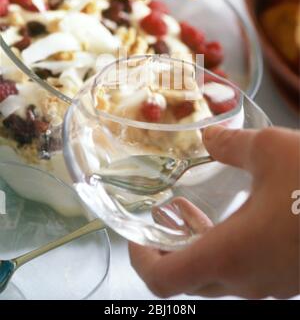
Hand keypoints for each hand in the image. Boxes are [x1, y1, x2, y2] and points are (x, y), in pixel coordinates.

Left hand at [129, 126, 299, 298]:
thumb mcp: (269, 150)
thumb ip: (229, 144)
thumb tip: (208, 136)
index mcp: (230, 255)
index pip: (163, 281)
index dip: (138, 260)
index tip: (132, 234)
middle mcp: (247, 280)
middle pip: (187, 280)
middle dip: (166, 250)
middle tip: (159, 217)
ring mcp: (273, 284)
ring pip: (218, 276)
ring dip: (197, 246)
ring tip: (187, 212)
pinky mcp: (291, 276)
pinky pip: (247, 271)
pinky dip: (227, 247)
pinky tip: (236, 216)